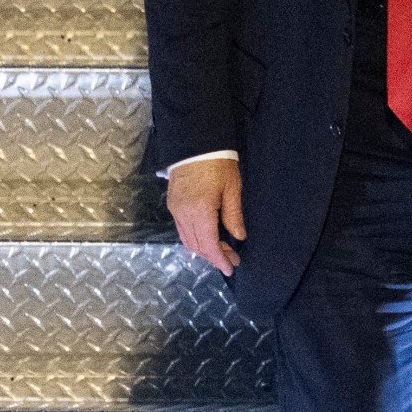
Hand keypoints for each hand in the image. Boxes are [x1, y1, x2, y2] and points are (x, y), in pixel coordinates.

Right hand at [166, 157, 244, 274]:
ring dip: (203, 249)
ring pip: (187, 239)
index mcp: (199, 211)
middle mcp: (183, 213)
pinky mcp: (173, 204)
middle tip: (232, 259)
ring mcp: (175, 209)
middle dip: (214, 256)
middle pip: (196, 245)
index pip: (208, 244)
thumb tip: (239, 236)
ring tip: (222, 252)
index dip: (220, 258)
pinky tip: (207, 239)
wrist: (195, 144)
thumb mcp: (232, 189)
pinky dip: (194, 238)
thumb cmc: (217, 164)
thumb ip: (233, 216)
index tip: (231, 267)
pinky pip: (181, 229)